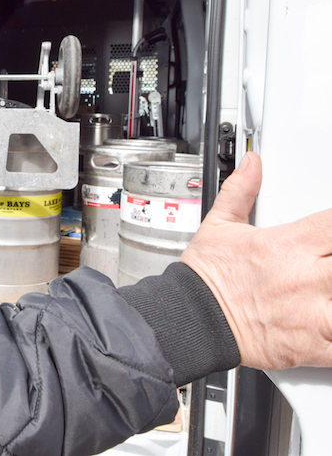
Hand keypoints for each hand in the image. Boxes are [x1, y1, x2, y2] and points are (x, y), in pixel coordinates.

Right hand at [181, 152, 331, 369]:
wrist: (190, 319)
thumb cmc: (206, 278)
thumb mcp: (219, 224)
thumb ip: (241, 191)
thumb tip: (252, 164)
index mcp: (289, 244)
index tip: (330, 231)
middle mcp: (306, 277)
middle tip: (328, 263)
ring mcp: (313, 313)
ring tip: (330, 296)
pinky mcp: (311, 345)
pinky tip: (330, 326)